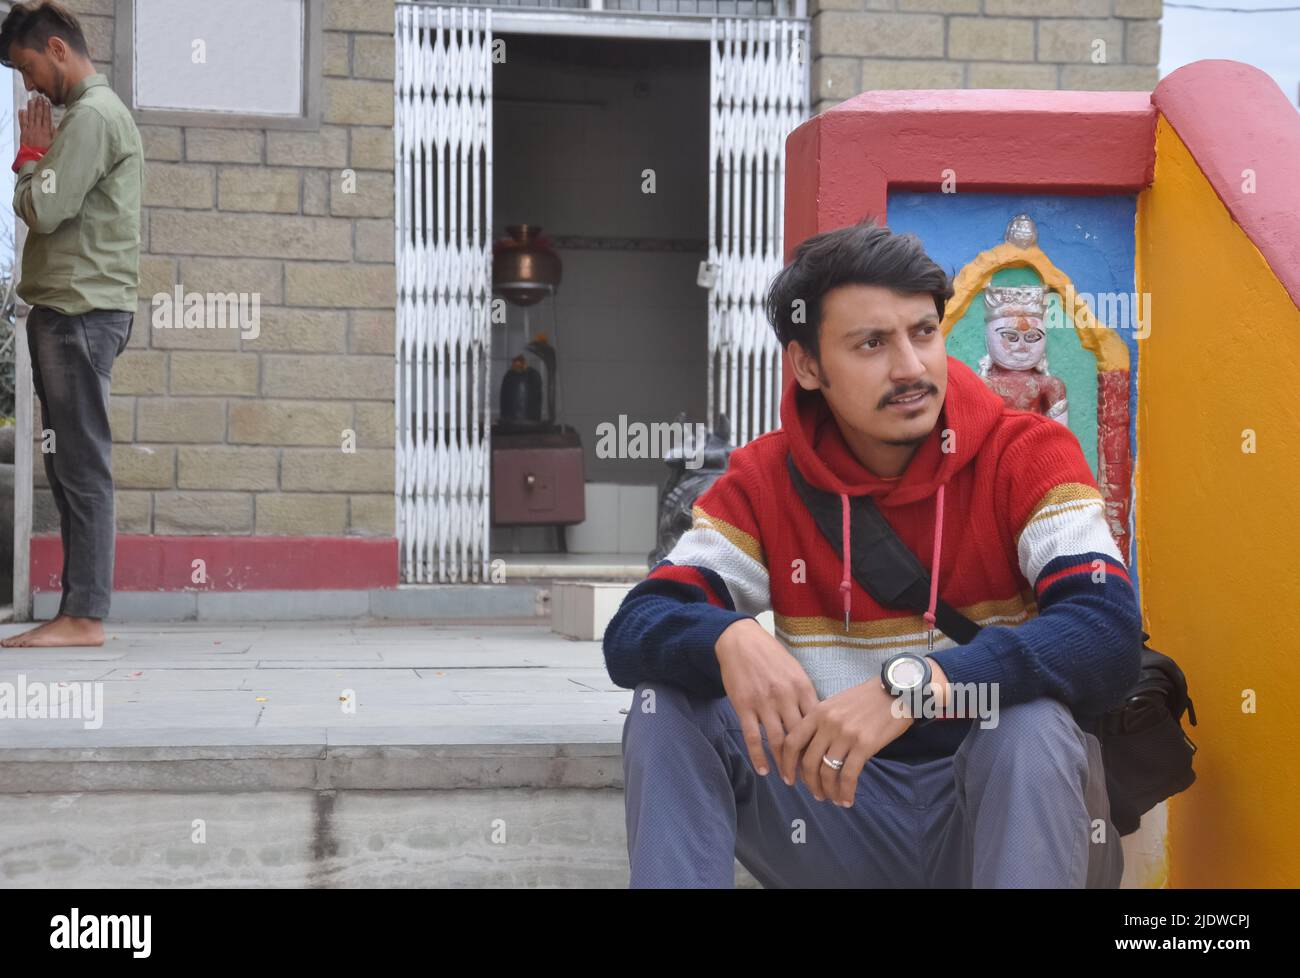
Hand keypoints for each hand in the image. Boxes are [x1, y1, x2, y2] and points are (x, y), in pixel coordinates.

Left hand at [18, 95, 54, 150]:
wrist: (35, 159)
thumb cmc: (46, 153)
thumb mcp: (54, 144)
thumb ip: (55, 134)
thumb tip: (55, 125)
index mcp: (47, 131)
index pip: (47, 117)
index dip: (47, 109)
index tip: (46, 102)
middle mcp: (38, 129)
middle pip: (39, 114)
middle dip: (39, 105)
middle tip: (39, 97)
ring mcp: (30, 130)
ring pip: (31, 116)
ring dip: (31, 108)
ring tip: (32, 100)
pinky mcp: (24, 133)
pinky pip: (23, 122)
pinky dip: (22, 116)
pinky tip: (22, 110)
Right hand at [714, 618, 818, 781]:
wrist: (741, 641)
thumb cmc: (771, 657)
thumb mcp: (795, 671)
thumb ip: (806, 696)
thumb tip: (819, 721)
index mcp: (802, 688)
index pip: (816, 725)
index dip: (821, 746)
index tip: (826, 762)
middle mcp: (786, 696)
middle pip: (800, 737)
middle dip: (806, 761)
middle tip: (811, 779)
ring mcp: (764, 702)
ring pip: (778, 741)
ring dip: (784, 764)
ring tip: (789, 780)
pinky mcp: (744, 705)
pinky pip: (753, 737)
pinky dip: (758, 756)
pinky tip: (763, 770)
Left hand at [781, 679, 913, 806]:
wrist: (896, 692)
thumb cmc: (865, 699)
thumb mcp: (835, 704)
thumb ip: (820, 724)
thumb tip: (808, 752)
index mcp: (817, 712)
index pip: (792, 742)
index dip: (787, 764)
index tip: (788, 779)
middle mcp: (828, 723)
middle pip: (808, 762)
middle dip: (809, 783)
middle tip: (815, 794)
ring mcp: (845, 734)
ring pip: (827, 772)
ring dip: (827, 790)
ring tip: (831, 799)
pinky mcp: (864, 745)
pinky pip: (848, 775)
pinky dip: (845, 792)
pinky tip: (847, 800)